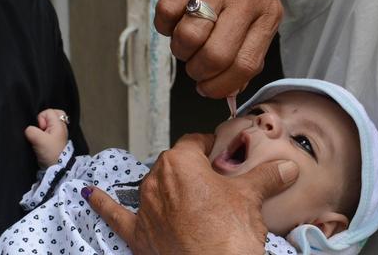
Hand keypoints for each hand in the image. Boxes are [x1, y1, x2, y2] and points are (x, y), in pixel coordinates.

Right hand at [24, 109, 68, 167]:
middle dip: (44, 120)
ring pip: (50, 122)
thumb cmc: (50, 152)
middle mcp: (60, 126)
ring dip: (43, 127)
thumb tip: (29, 129)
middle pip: (53, 114)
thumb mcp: (39, 140)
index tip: (41, 130)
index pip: (48, 111)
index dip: (41, 119)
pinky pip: (49, 129)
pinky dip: (44, 132)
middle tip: (41, 130)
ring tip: (41, 136)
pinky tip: (41, 139)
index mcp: (59, 124)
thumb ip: (31, 130)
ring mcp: (58, 132)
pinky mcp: (55, 139)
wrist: (57, 167)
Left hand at [85, 133, 298, 254]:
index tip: (219, 153)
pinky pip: (116, 215)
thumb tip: (287, 168)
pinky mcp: (139, 235)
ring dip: (166, 187)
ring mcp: (146, 209)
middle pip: (175, 164)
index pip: (194, 142)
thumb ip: (267, 176)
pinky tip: (91, 195)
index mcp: (182, 162)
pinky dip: (103, 205)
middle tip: (214, 179)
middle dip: (192, 169)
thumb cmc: (230, 234)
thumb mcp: (251, 197)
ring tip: (187, 195)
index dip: (209, 147)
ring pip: (153, 186)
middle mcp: (158, 180)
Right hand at [155, 0, 282, 97]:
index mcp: (267, 14)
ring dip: (180, 50)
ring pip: (188, 37)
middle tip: (195, 67)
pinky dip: (165, 26)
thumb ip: (249, 50)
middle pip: (215, 56)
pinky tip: (176, 19)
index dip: (221, 86)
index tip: (208, 88)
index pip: (245, 65)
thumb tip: (228, 91)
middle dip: (198, 71)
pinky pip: (165, 14)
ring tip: (186, 41)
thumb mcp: (261, 12)